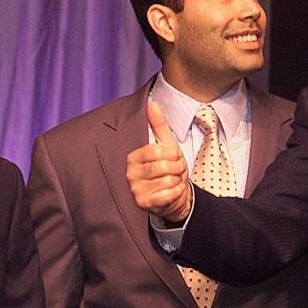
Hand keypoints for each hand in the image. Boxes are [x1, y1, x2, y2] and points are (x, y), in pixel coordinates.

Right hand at [126, 100, 191, 222]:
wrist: (174, 196)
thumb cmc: (169, 169)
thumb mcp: (166, 144)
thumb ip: (159, 124)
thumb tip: (152, 103)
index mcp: (133, 157)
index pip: (157, 151)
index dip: (172, 154)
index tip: (173, 158)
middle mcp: (130, 174)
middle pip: (163, 167)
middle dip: (177, 169)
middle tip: (175, 172)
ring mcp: (135, 190)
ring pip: (168, 181)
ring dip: (177, 182)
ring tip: (173, 182)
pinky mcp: (143, 204)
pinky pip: (168, 195)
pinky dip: (176, 193)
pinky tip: (173, 193)